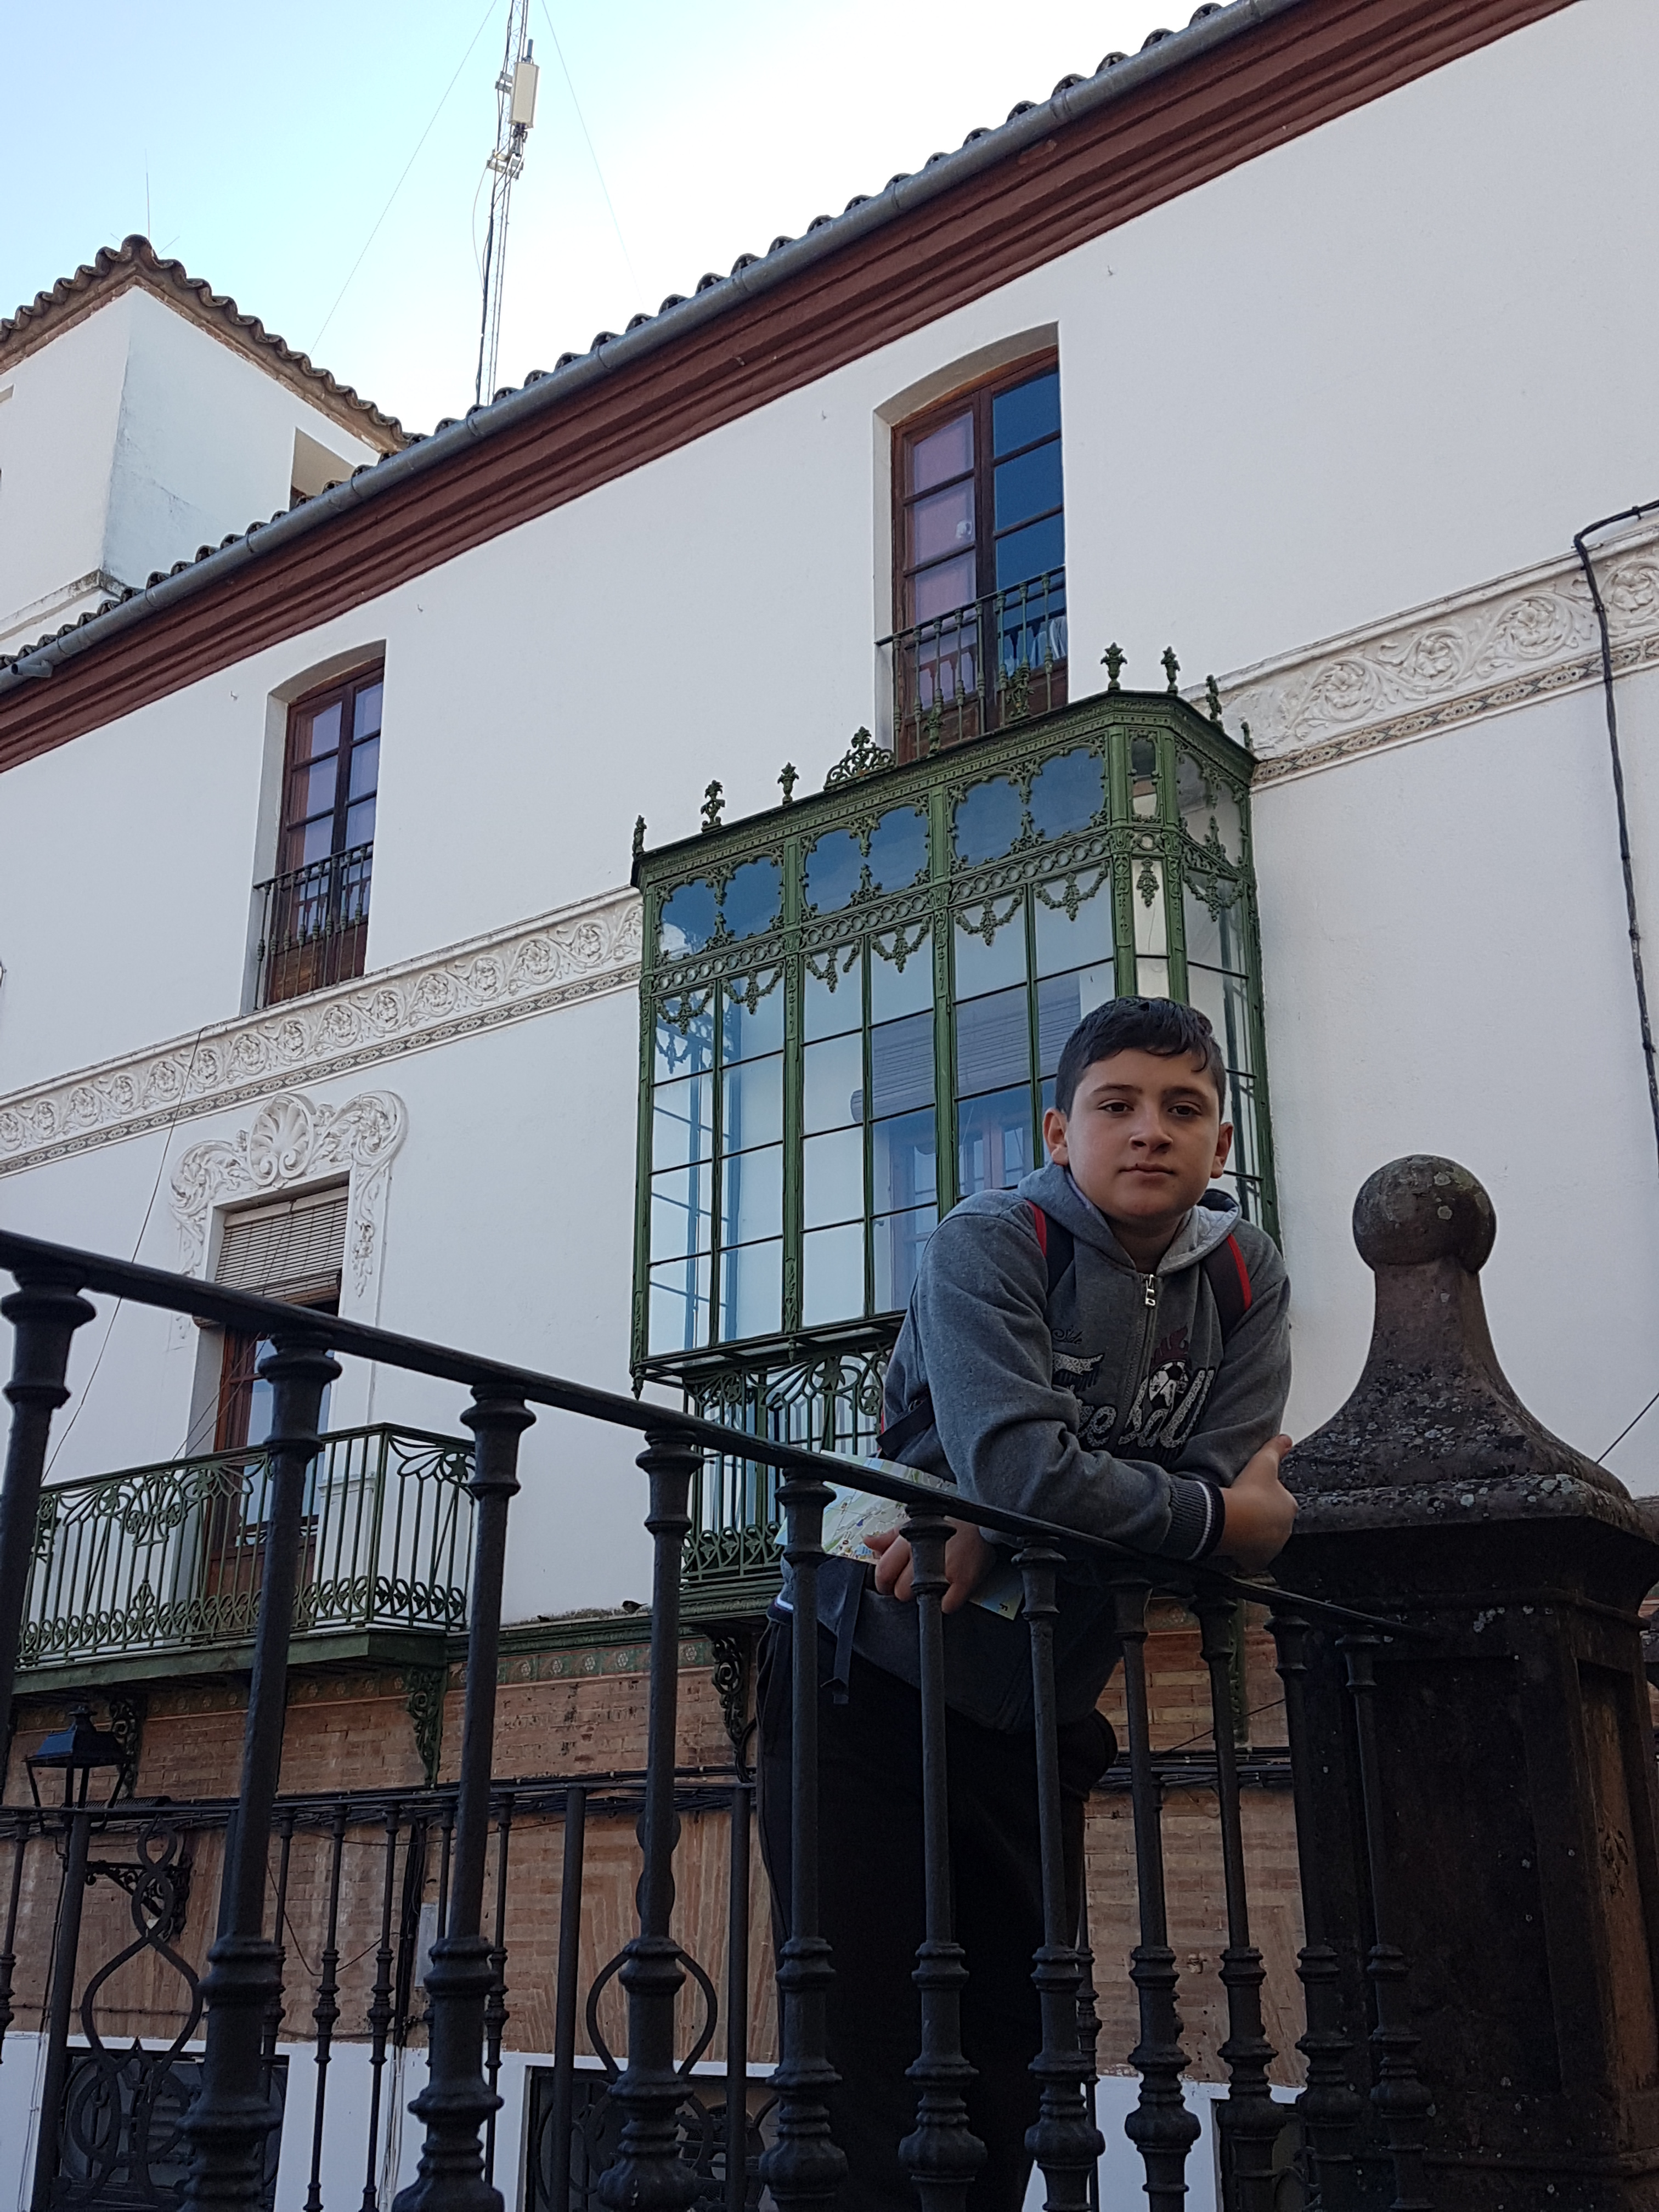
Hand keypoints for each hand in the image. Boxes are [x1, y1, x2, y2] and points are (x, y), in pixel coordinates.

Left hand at [867, 1521, 994, 1612]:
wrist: (984, 1525)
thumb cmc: (950, 1525)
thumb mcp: (916, 1524)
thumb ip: (889, 1537)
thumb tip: (868, 1543)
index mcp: (910, 1540)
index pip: (883, 1571)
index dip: (884, 1581)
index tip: (890, 1583)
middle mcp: (925, 1554)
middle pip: (899, 1591)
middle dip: (904, 1589)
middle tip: (916, 1582)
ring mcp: (945, 1570)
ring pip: (919, 1599)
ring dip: (925, 1595)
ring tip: (935, 1581)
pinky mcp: (963, 1583)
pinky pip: (945, 1606)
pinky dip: (946, 1602)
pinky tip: (950, 1589)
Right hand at [1216, 1435, 1296, 1572]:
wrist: (1231, 1519)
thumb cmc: (1248, 1492)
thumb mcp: (1263, 1463)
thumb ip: (1276, 1449)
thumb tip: (1287, 1438)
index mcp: (1290, 1506)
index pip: (1281, 1500)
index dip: (1265, 1496)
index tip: (1251, 1494)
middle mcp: (1285, 1529)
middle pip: (1272, 1521)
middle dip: (1260, 1517)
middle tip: (1243, 1509)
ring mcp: (1272, 1547)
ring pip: (1263, 1538)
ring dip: (1253, 1534)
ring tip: (1237, 1524)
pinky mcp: (1257, 1560)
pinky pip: (1252, 1557)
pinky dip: (1245, 1552)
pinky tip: (1235, 1543)